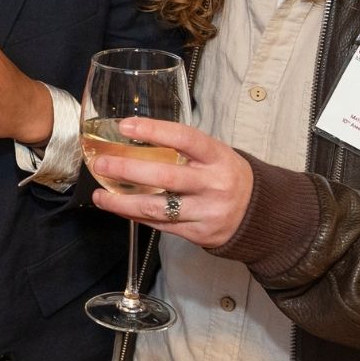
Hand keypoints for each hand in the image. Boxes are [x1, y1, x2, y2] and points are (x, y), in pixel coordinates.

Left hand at [89, 117, 253, 249]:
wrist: (259, 214)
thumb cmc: (227, 176)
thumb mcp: (216, 155)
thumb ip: (184, 148)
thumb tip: (136, 135)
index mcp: (218, 157)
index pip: (185, 138)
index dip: (154, 130)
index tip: (125, 126)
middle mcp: (214, 184)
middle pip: (166, 176)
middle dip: (128, 169)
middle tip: (101, 164)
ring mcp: (207, 211)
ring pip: (157, 208)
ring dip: (122, 202)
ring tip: (99, 196)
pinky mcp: (199, 233)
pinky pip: (161, 225)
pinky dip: (136, 216)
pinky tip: (119, 208)